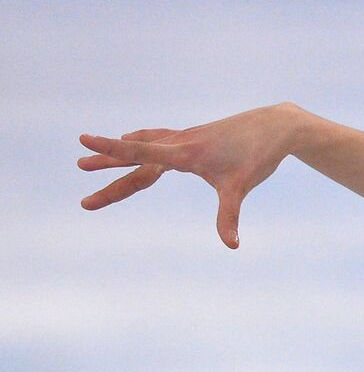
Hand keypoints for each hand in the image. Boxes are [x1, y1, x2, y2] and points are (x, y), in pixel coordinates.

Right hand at [77, 102, 305, 248]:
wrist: (276, 126)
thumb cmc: (257, 156)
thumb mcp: (241, 188)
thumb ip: (229, 216)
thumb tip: (231, 244)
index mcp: (185, 153)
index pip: (140, 152)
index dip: (111, 149)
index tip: (84, 140)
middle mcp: (181, 143)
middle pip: (137, 156)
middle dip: (108, 164)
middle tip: (79, 166)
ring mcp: (188, 138)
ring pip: (147, 145)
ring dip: (121, 151)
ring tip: (96, 156)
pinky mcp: (197, 137)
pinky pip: (162, 139)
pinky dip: (144, 141)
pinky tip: (136, 139)